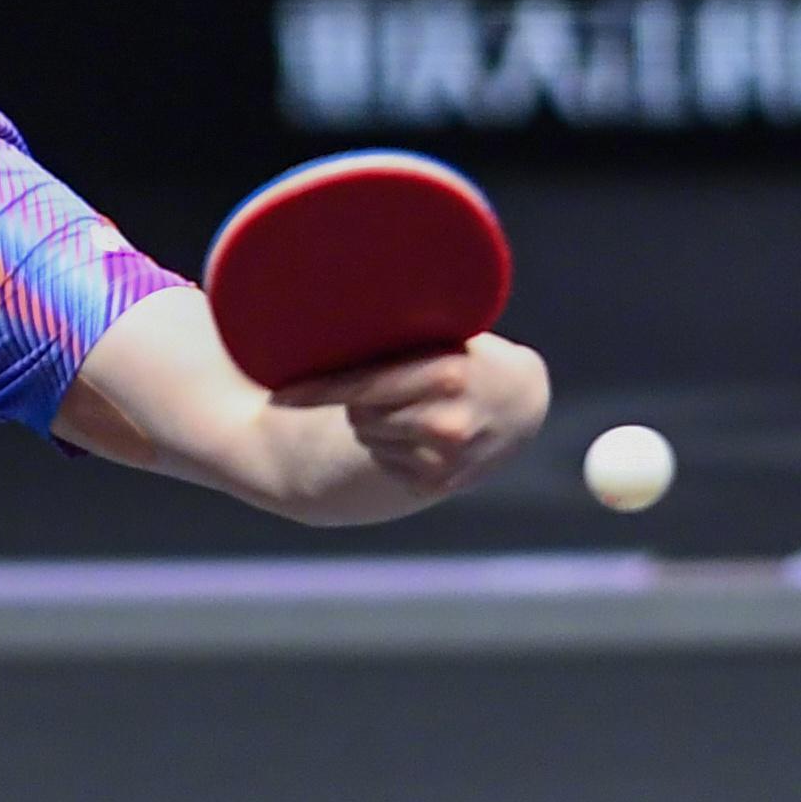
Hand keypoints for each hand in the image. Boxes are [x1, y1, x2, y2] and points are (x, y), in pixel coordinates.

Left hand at [274, 333, 549, 497]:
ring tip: (411, 405)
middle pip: (359, 414)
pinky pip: (383, 461)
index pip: (362, 386)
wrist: (521, 404)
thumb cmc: (469, 356)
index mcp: (447, 376)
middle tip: (387, 383)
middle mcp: (447, 422)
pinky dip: (391, 446)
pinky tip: (420, 430)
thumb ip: (400, 335)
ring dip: (375, 423)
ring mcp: (445, 459)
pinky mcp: (438, 484)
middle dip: (360, 399)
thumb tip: (328, 317)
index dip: (316, 390)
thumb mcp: (445, 335)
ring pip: (368, 438)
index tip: (279, 397)